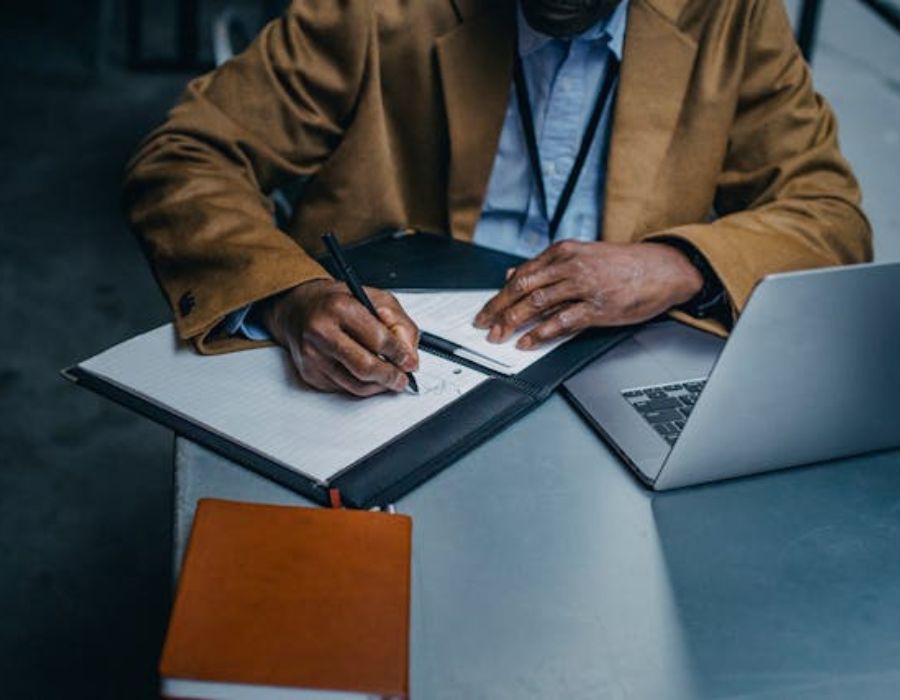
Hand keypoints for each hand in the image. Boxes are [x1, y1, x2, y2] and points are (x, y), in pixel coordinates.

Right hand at [262, 279, 419, 396]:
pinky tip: (366, 375)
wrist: (300, 309)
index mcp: (340, 308)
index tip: (410, 362)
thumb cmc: (338, 302)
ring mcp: (313, 355)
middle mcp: (322, 331)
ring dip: (378, 386)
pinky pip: (343, 389)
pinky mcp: (309, 373)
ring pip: (355, 384)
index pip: (377, 339)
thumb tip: (409, 355)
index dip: (400, 354)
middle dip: (390, 376)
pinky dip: (361, 386)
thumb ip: (399, 324)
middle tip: (402, 378)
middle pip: (365, 367)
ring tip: (388, 378)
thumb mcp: (375, 299)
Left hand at [474, 240, 703, 348]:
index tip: (486, 310)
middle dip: (498, 309)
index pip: (521, 274)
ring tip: (499, 335)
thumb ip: (547, 266)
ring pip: (538, 303)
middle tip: (484, 325)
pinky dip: (541, 333)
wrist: (662, 268)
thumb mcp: (581, 255)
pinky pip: (562, 321)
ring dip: (514, 321)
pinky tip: (528, 342)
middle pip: (523, 287)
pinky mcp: (598, 307)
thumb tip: (512, 274)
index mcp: (563, 252)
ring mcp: (584, 286)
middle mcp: (570, 266)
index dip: (499, 294)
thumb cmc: (623, 265)